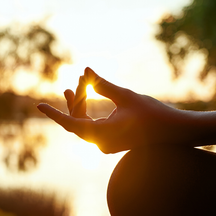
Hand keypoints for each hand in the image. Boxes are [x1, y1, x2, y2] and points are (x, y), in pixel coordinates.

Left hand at [37, 68, 194, 152]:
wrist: (177, 132)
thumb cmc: (154, 114)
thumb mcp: (126, 96)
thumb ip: (102, 85)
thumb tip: (84, 71)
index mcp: (102, 135)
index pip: (71, 123)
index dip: (54, 113)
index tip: (38, 106)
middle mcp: (101, 144)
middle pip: (77, 121)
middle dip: (75, 100)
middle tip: (78, 80)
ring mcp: (106, 145)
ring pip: (84, 124)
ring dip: (80, 105)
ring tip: (77, 84)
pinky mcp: (112, 142)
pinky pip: (93, 127)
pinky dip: (89, 112)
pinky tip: (87, 96)